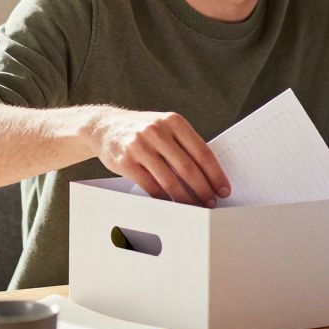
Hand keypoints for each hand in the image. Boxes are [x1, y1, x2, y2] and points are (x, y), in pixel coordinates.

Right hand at [86, 108, 229, 206]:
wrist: (104, 126)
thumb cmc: (141, 130)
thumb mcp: (164, 126)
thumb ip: (184, 144)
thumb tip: (209, 174)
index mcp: (173, 121)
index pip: (202, 152)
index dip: (216, 174)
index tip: (224, 189)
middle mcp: (157, 131)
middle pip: (188, 168)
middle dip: (204, 190)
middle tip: (212, 203)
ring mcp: (140, 146)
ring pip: (170, 181)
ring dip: (186, 198)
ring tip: (195, 207)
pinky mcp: (126, 162)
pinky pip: (150, 186)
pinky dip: (163, 199)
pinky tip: (172, 205)